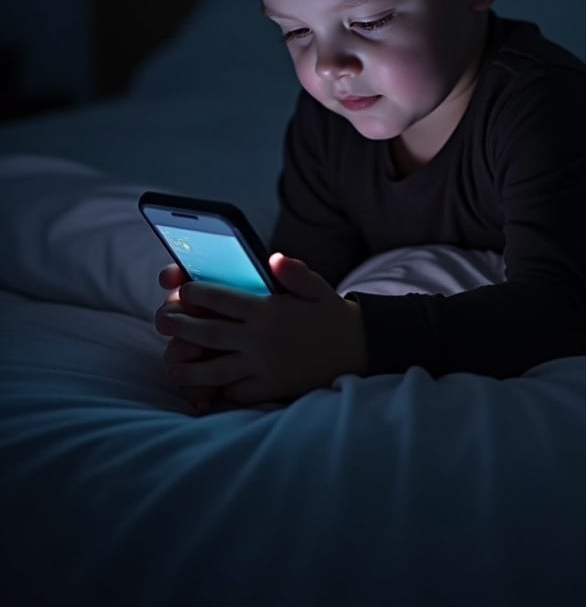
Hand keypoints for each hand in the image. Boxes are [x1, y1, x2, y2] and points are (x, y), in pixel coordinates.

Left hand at [155, 254, 367, 406]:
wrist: (359, 349)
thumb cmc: (332, 315)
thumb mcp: (317, 286)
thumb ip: (294, 272)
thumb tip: (274, 258)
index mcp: (268, 310)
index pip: (222, 300)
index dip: (197, 294)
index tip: (180, 290)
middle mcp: (261, 340)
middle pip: (208, 335)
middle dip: (180, 328)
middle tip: (162, 321)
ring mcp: (264, 366)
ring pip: (215, 369)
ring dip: (189, 368)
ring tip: (172, 364)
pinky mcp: (271, 387)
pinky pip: (238, 391)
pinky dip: (220, 389)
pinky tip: (207, 386)